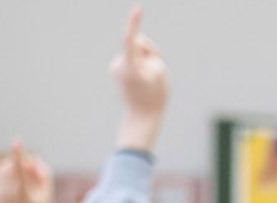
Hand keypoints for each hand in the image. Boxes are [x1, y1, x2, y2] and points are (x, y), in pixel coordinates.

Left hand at [0, 141, 51, 202]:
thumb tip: (35, 159)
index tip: (17, 141)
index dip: (18, 155)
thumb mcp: (47, 197)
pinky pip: (0, 175)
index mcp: (22, 194)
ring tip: (28, 179)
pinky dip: (8, 172)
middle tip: (36, 173)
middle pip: (15, 167)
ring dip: (16, 167)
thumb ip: (44, 175)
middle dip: (26, 165)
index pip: (19, 170)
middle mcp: (7, 192)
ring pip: (5, 169)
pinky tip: (17, 179)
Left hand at [111, 6, 167, 151]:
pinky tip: (142, 81)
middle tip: (156, 72)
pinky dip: (140, 65)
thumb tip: (137, 45)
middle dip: (149, 51)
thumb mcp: (160, 72)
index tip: (139, 9)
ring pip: (136, 52)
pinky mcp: (116, 70)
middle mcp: (120, 64)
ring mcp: (116, 67)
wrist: (142, 118)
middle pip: (138, 44)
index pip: (131, 38)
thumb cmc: (154, 98)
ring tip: (148, 80)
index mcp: (131, 66)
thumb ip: (151, 54)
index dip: (135, 22)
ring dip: (145, 60)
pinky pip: (132, 59)